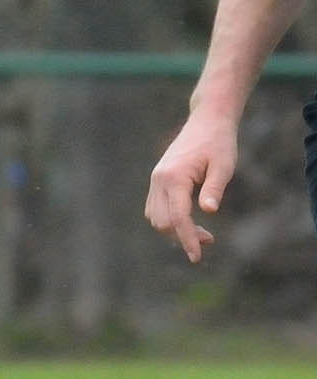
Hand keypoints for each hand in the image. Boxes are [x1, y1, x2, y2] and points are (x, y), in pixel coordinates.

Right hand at [144, 106, 237, 262]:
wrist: (206, 121)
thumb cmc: (219, 142)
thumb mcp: (224, 164)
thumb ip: (215, 188)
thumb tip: (209, 212)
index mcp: (175, 177)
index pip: (177, 217)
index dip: (187, 239)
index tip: (197, 257)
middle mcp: (159, 180)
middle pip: (163, 222)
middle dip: (183, 236)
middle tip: (210, 240)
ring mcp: (155, 180)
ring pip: (155, 217)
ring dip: (175, 230)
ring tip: (202, 232)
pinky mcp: (157, 180)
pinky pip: (155, 208)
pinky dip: (168, 220)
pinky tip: (188, 219)